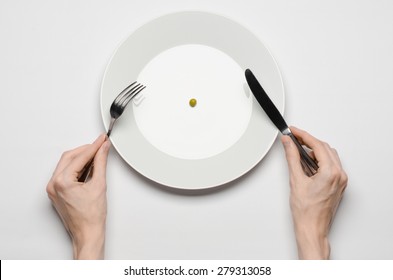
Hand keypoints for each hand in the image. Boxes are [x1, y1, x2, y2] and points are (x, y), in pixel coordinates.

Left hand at [46, 134, 109, 258]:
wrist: (88, 233)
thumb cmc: (92, 217)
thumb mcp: (99, 185)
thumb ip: (100, 163)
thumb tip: (102, 150)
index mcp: (61, 182)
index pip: (80, 157)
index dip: (93, 147)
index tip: (102, 140)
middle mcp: (53, 184)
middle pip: (70, 157)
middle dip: (86, 150)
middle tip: (100, 144)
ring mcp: (53, 189)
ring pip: (67, 164)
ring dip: (81, 158)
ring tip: (97, 154)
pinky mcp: (57, 192)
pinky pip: (66, 173)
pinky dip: (77, 167)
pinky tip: (89, 165)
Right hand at [281, 127, 347, 258]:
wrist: (311, 228)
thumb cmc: (306, 211)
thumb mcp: (296, 180)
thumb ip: (292, 157)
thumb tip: (288, 143)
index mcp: (331, 173)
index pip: (317, 146)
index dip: (303, 135)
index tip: (293, 131)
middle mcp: (339, 175)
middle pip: (325, 149)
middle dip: (308, 142)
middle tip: (294, 138)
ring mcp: (340, 180)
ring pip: (329, 156)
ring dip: (314, 151)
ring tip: (298, 151)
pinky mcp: (338, 184)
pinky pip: (330, 166)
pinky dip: (319, 161)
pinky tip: (307, 163)